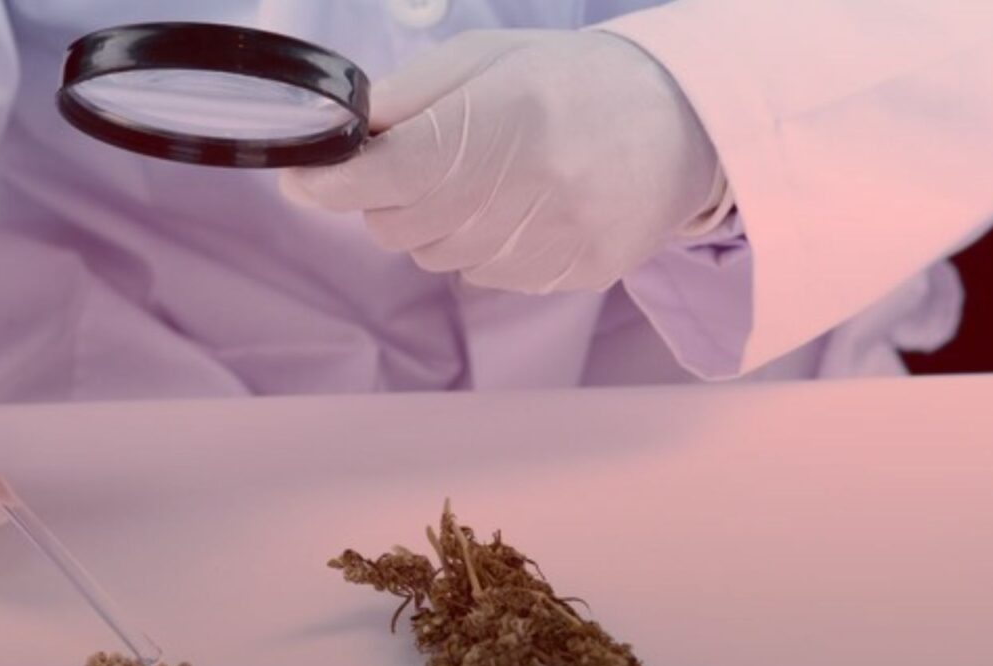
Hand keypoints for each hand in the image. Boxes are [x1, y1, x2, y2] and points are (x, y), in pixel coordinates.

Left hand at [281, 30, 722, 294]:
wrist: (688, 123)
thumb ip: (407, 98)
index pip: (387, 174)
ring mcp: (549, 244)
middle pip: (397, 225)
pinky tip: (524, 206)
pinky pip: (483, 275)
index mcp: (503, 124)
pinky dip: (482, 245)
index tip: (304, 177)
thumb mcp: (489, 61)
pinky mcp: (568, 277)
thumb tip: (336, 135)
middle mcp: (526, 191)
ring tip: (494, 176)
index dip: (332, 181)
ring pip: (435, 255)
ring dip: (439, 222)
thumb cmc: (575, 81)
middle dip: (391, 195)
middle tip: (432, 156)